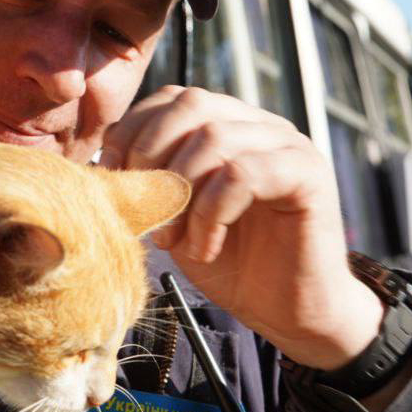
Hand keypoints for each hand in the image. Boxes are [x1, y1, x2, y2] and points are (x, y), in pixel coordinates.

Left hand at [100, 86, 382, 370]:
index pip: (171, 98)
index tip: (117, 180)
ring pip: (214, 138)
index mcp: (228, 125)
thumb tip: (102, 157)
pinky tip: (207, 247)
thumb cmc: (231, 265)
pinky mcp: (309, 174)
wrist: (289, 313)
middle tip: (145, 211)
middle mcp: (259, 125)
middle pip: (191, 104)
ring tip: (175, 241)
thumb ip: (149, 182)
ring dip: (180, 193)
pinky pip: (244, 173)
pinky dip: (211, 212)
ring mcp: (288, 145)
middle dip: (151, 154)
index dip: (133, 133)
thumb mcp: (175, 217)